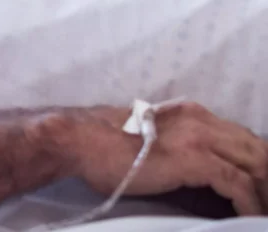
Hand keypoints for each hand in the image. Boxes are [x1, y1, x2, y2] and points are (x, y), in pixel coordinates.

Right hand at [70, 102, 267, 215]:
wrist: (82, 141)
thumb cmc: (108, 147)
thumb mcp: (155, 141)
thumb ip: (181, 148)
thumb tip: (203, 175)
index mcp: (191, 113)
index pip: (241, 139)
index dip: (257, 167)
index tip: (259, 193)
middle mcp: (200, 118)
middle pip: (256, 149)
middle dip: (266, 180)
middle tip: (264, 205)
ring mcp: (198, 137)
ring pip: (255, 163)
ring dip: (263, 192)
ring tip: (261, 214)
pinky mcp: (194, 159)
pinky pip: (238, 184)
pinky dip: (250, 204)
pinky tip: (250, 218)